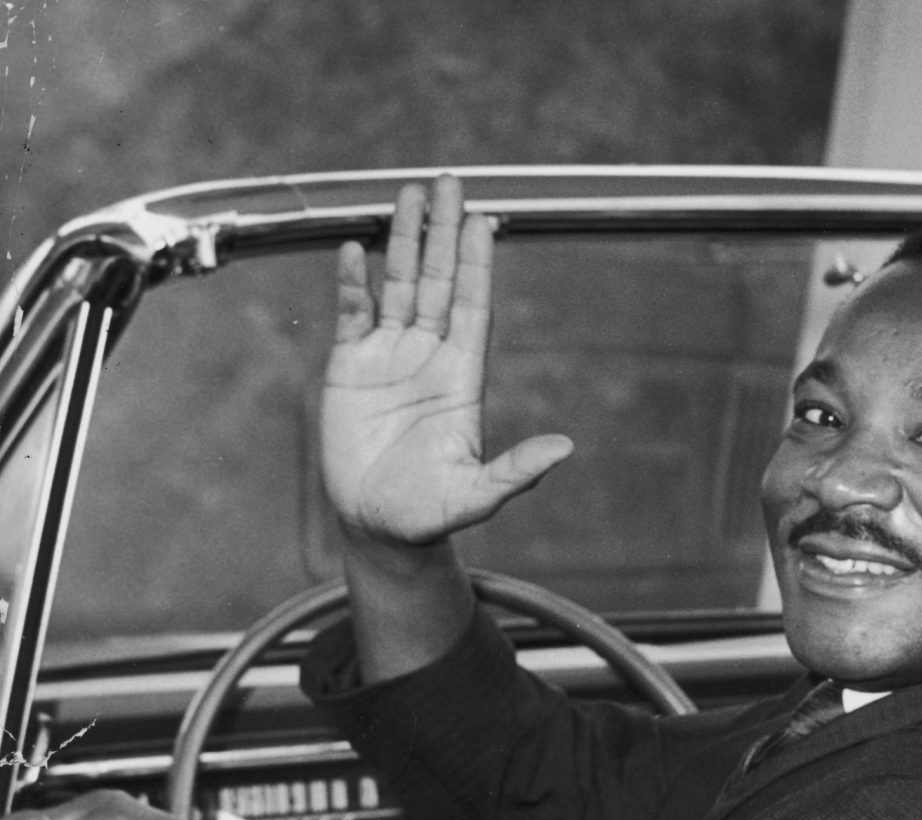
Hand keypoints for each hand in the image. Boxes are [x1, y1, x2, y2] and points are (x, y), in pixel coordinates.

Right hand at [321, 175, 572, 546]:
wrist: (379, 527)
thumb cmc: (429, 514)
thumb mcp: (476, 495)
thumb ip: (517, 472)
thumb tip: (565, 450)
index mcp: (461, 378)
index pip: (473, 307)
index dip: (477, 265)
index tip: (486, 221)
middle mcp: (428, 358)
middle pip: (439, 282)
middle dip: (443, 233)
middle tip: (450, 182)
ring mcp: (389, 358)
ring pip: (399, 286)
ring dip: (403, 241)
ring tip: (408, 195)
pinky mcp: (350, 368)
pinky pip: (353, 313)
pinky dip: (353, 282)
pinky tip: (355, 248)